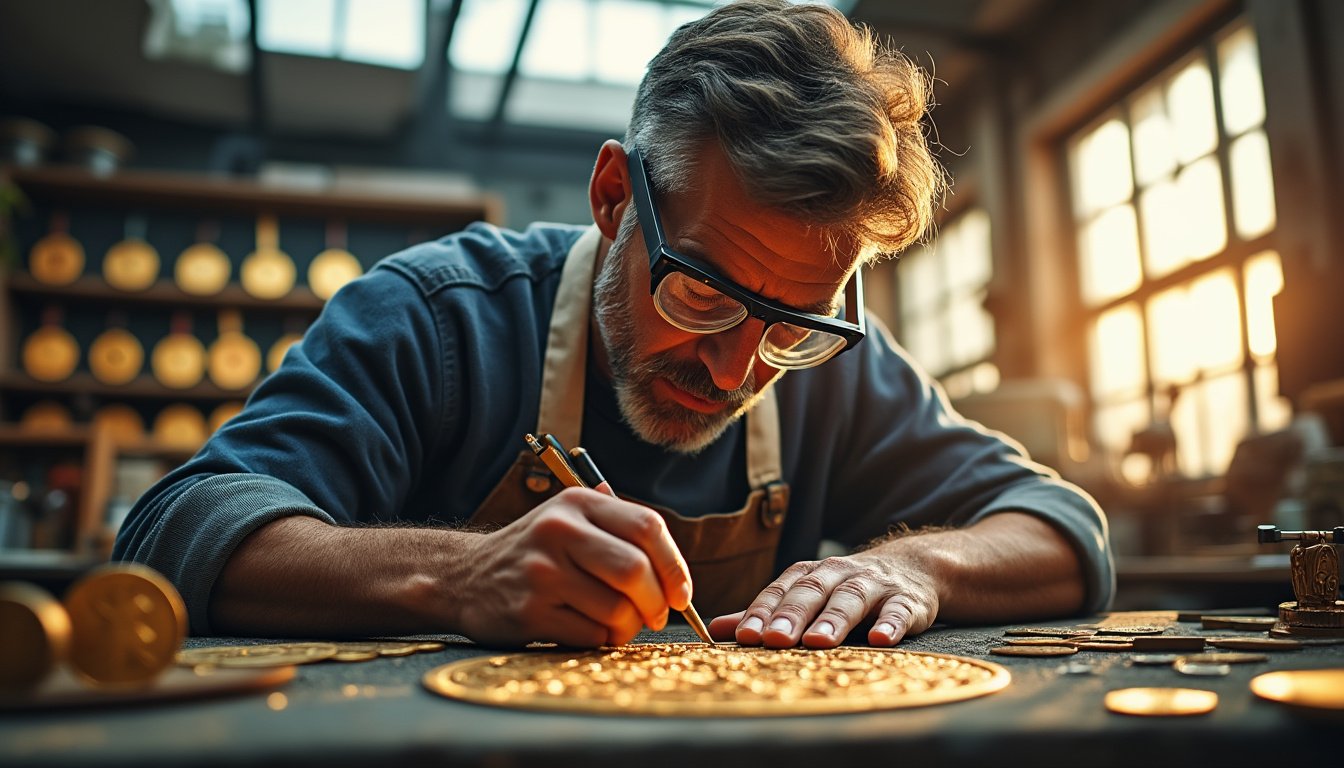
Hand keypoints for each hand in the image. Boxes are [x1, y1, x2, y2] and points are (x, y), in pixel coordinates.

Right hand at [456, 488, 692, 646]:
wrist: (464, 577)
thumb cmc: (534, 551)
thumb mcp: (569, 519)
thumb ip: (620, 529)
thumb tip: (677, 573)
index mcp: (577, 504)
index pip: (648, 527)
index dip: (674, 565)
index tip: (681, 592)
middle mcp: (558, 531)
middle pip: (636, 571)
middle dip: (657, 602)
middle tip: (656, 615)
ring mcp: (542, 572)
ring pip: (617, 609)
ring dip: (630, 626)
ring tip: (620, 624)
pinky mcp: (530, 612)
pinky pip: (591, 634)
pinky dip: (602, 639)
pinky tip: (590, 630)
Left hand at [706, 548, 938, 648]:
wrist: (913, 568)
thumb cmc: (847, 588)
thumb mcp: (808, 594)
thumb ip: (766, 613)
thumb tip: (715, 630)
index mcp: (810, 575)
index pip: (780, 592)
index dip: (762, 612)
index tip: (745, 635)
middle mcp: (838, 574)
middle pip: (812, 592)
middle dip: (792, 615)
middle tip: (774, 640)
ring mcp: (873, 585)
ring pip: (851, 598)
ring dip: (834, 618)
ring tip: (819, 641)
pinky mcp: (906, 600)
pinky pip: (898, 611)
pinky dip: (890, 624)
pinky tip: (880, 640)